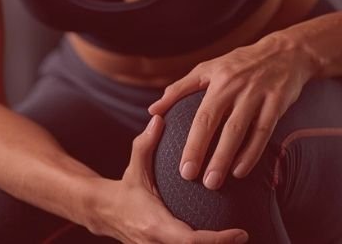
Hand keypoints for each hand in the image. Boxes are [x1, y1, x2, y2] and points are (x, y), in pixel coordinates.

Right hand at [90, 115, 247, 243]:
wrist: (104, 213)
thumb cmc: (125, 190)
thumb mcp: (135, 168)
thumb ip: (145, 144)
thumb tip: (159, 118)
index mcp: (156, 225)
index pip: (192, 241)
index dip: (219, 240)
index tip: (241, 233)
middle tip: (245, 237)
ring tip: (238, 241)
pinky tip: (222, 242)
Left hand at [146, 34, 313, 188]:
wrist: (283, 53)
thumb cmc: (237, 64)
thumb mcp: (206, 69)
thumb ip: (178, 89)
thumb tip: (152, 110)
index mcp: (216, 82)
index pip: (201, 117)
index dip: (191, 143)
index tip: (181, 167)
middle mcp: (236, 89)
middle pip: (219, 126)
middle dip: (205, 154)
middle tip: (192, 178)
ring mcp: (258, 97)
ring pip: (242, 132)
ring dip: (228, 158)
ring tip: (215, 182)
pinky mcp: (277, 104)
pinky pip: (264, 132)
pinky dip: (253, 153)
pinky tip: (240, 171)